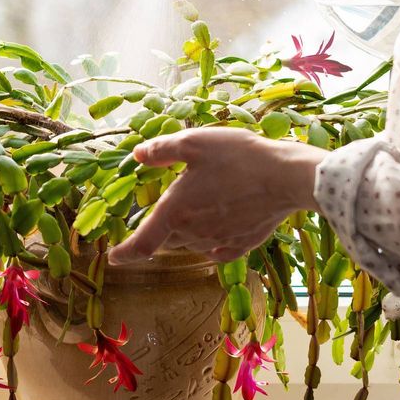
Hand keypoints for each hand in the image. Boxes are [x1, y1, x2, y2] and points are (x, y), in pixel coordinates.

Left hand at [107, 129, 325, 265]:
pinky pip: (217, 250)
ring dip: (187, 232)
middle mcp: (193, 233)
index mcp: (175, 211)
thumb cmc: (238, 157)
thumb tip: (138, 155)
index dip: (124, 253)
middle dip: (162, 230)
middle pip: (167, 241)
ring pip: (191, 244)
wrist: (286, 178)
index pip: (141, 243)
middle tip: (172, 207)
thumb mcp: (194, 142)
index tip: (113, 257)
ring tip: (202, 205)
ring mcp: (218, 241)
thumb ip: (162, 150)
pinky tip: (218, 229)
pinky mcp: (241, 244)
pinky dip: (211, 242)